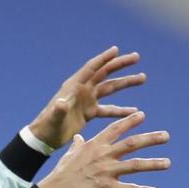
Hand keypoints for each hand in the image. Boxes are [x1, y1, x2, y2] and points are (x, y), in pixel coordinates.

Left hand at [28, 46, 145, 148]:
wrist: (45, 138)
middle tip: (136, 57)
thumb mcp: (54, 117)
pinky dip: (120, 110)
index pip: (91, 68)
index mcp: (74, 86)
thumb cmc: (47, 126)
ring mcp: (86, 100)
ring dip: (125, 83)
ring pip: (109, 89)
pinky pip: (108, 109)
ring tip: (143, 78)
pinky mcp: (89, 113)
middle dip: (120, 65)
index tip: (117, 49)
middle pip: (104, 73)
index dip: (103, 59)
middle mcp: (82, 90)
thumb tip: (61, 102)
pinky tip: (134, 111)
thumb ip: (58, 109)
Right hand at [37, 111, 169, 187]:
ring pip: (135, 165)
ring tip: (168, 163)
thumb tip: (78, 137)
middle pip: (132, 144)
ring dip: (153, 163)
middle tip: (166, 135)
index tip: (142, 115)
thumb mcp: (70, 155)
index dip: (129, 122)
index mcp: (95, 145)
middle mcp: (103, 156)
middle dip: (151, 139)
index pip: (115, 129)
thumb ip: (78, 145)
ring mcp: (106, 172)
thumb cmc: (61, 173)